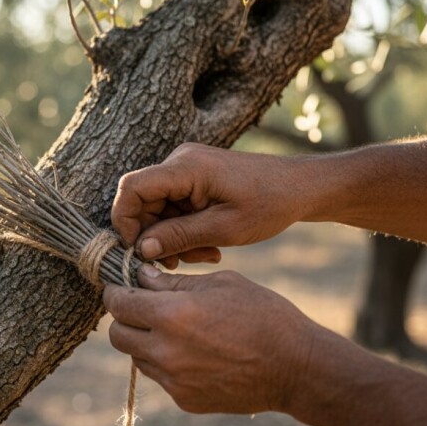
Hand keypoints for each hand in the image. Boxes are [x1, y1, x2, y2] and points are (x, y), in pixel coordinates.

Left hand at [103, 264, 319, 414]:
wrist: (295, 367)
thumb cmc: (262, 314)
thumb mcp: (220, 284)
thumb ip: (174, 283)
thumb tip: (141, 277)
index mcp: (172, 316)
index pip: (119, 304)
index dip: (116, 292)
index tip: (122, 286)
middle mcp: (166, 351)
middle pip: (117, 335)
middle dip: (125, 318)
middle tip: (144, 307)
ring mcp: (174, 380)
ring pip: (136, 357)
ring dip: (145, 341)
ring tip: (176, 329)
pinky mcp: (185, 400)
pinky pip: (160, 377)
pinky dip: (166, 363)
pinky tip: (195, 352)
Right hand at [111, 143, 309, 267]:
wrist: (301, 187)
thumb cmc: (269, 204)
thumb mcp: (223, 228)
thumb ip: (179, 236)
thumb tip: (141, 249)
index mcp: (186, 167)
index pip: (132, 188)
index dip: (125, 220)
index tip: (139, 249)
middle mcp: (180, 162)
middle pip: (143, 202)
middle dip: (155, 236)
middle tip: (179, 263)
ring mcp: (187, 169)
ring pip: (158, 209)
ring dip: (173, 237)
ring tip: (204, 255)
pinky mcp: (194, 179)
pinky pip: (174, 206)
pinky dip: (184, 229)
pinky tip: (207, 246)